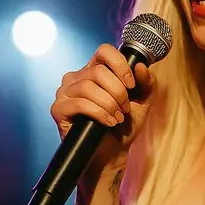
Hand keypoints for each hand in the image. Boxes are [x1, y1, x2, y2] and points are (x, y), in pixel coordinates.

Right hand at [50, 43, 156, 167]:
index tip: (131, 85)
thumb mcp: (142, 102)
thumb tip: (140, 66)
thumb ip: (146, 82)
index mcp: (94, 69)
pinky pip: (79, 103)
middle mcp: (76, 77)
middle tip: (125, 108)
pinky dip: (99, 113)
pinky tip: (108, 123)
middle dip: (118, 92)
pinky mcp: (58, 109)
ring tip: (117, 118)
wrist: (112, 153)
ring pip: (89, 87)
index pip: (104, 51)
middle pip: (99, 71)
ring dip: (109, 104)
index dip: (120, 65)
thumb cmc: (124, 125)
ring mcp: (65, 92)